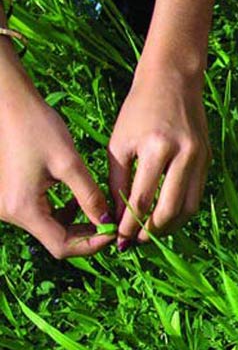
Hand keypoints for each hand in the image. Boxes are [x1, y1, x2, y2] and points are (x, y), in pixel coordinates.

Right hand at [0, 83, 113, 257]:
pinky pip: (42, 214)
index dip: (92, 244)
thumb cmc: (39, 128)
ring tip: (102, 210)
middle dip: (87, 235)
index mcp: (22, 208)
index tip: (116, 231)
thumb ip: (91, 197)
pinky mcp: (12, 196)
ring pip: (50, 228)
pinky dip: (64, 212)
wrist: (10, 103)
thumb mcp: (70, 164)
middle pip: (55, 240)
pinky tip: (80, 199)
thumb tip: (108, 223)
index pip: (62, 246)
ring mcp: (8, 205)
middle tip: (114, 223)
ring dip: (77, 224)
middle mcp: (9, 213)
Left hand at [108, 60, 210, 248]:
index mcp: (156, 147)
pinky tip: (165, 214)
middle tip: (136, 241)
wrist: (173, 80)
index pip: (141, 199)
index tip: (119, 239)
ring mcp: (200, 158)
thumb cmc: (139, 110)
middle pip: (169, 210)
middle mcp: (183, 154)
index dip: (129, 225)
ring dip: (169, 226)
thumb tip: (117, 217)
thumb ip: (118, 181)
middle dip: (151, 231)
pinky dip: (180, 210)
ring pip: (188, 208)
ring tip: (151, 232)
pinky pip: (196, 195)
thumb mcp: (119, 142)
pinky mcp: (209, 159)